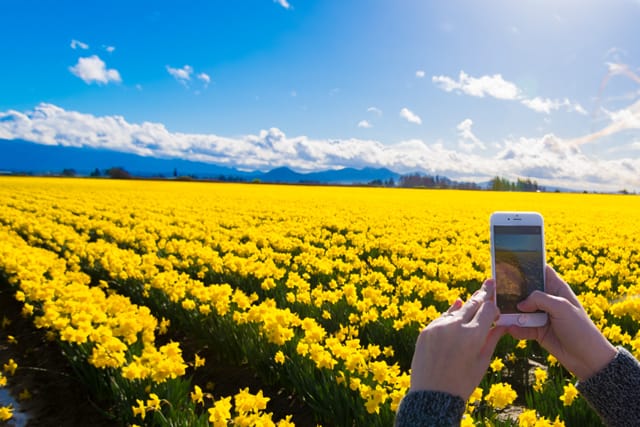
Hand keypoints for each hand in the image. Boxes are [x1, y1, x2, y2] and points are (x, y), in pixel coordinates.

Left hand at [410, 279, 504, 399]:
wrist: (432, 394)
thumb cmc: (462, 381)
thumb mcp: (482, 361)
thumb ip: (491, 339)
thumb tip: (502, 324)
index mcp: (473, 335)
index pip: (487, 310)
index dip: (494, 307)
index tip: (497, 307)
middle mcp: (455, 326)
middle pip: (472, 304)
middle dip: (482, 294)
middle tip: (490, 282)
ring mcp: (438, 326)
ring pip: (456, 309)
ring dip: (467, 304)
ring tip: (476, 295)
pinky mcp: (426, 330)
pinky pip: (442, 317)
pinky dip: (451, 313)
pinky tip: (457, 305)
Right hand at [508, 265, 616, 380]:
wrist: (588, 359)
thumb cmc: (581, 329)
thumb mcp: (561, 308)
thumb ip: (539, 299)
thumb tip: (519, 304)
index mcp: (557, 288)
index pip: (541, 270)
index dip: (528, 265)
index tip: (511, 262)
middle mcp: (547, 300)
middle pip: (525, 290)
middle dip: (512, 290)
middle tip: (497, 290)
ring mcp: (541, 315)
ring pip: (520, 309)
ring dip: (511, 312)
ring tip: (499, 312)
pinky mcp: (537, 331)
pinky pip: (521, 327)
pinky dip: (515, 328)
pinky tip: (510, 329)